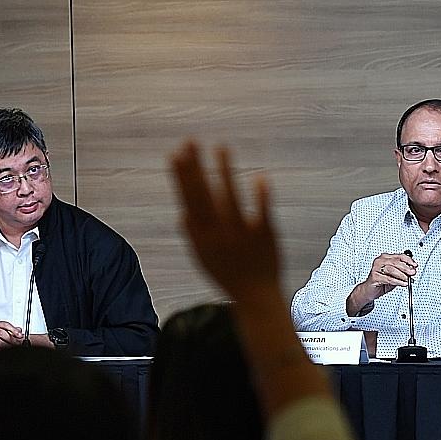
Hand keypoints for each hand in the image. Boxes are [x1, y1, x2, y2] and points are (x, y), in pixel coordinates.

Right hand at [0, 320, 25, 351]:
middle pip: (2, 333)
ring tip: (11, 346)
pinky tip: (3, 349)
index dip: (13, 329)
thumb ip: (10, 330)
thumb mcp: (0, 329)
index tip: (20, 335)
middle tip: (18, 343)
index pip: (5, 325)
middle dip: (11, 339)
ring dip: (6, 344)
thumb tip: (19, 330)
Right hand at [169, 142, 279, 299]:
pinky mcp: (265, 236)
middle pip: (203, 194)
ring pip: (230, 197)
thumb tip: (183, 214)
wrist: (256, 298)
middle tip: (190, 141)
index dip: (181, 176)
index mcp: (201, 237)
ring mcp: (241, 234)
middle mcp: (218, 233)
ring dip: (225, 171)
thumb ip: (194, 236)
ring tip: (221, 147)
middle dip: (195, 167)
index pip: (188, 200)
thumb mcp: (204, 259)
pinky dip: (261, 196)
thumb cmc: (228, 276)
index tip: (176, 153)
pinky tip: (259, 176)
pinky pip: (261, 213)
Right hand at [363, 251, 417, 297]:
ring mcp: (376, 268)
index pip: (399, 256)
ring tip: (408, 280)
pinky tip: (403, 283)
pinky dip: (397, 281)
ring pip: (392, 270)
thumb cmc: (381, 281)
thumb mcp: (395, 275)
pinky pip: (388, 279)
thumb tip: (412, 270)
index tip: (415, 265)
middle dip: (406, 268)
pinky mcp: (374, 276)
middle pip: (396, 262)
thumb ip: (402, 271)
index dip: (408, 260)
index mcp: (385, 258)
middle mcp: (380, 261)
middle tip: (412, 272)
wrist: (369, 290)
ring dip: (402, 275)